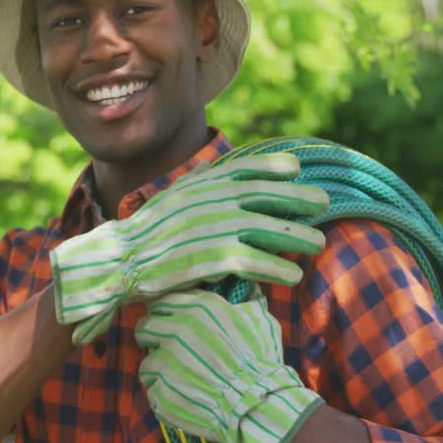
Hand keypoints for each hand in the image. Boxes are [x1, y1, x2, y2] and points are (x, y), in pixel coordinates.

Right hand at [52, 152, 328, 344]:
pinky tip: (293, 276)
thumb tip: (210, 165)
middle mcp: (210, 200)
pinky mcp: (210, 258)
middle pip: (265, 195)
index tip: (297, 167)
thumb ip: (194, 182)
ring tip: (318, 244)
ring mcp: (211, 227)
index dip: (273, 166)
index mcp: (200, 184)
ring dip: (296, 236)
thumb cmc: (146, 232)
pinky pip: (252, 261)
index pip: (244, 166)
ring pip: (266, 228)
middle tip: (323, 204)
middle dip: (297, 198)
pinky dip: (275, 267)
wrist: (119, 261)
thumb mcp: (170, 198)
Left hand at [135, 289, 323, 442]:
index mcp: (197, 310)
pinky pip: (154, 391)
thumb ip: (245, 302)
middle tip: (168, 347)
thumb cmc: (262, 361)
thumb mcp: (259, 321)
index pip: (161, 302)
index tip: (170, 320)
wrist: (258, 405)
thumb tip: (245, 289)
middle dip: (153, 336)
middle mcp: (175, 333)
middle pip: (144, 327)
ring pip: (147, 363)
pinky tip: (185, 397)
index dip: (165, 312)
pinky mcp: (162, 393)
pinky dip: (166, 395)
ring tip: (179, 378)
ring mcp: (165, 365)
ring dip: (160, 369)